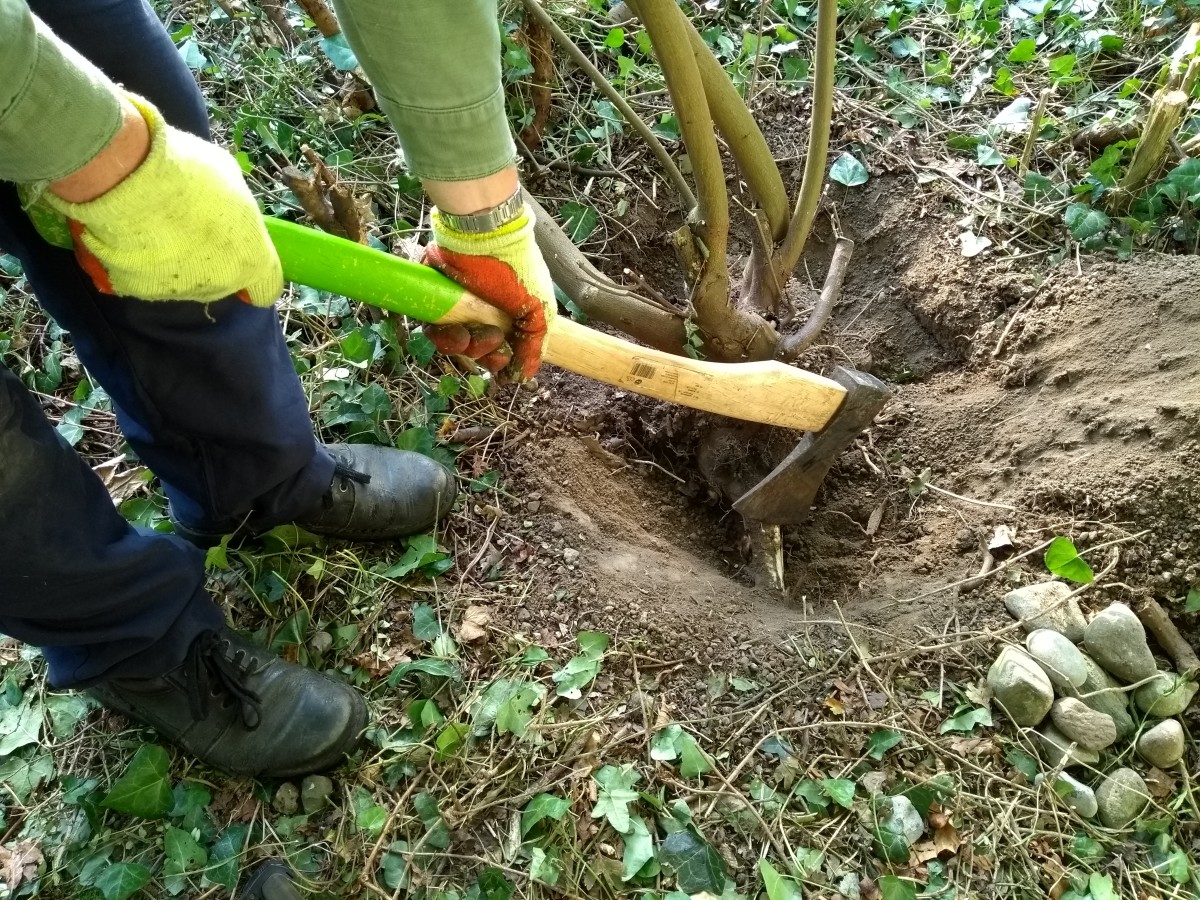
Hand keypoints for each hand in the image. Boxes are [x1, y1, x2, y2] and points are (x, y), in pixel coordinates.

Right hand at [38, 94, 281, 305]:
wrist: (126, 177)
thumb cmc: (189, 171)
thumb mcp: (228, 177)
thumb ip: (236, 206)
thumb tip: (229, 208)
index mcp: (252, 259)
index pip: (266, 288)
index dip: (257, 278)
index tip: (244, 263)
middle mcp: (220, 284)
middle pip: (223, 281)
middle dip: (211, 260)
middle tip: (189, 226)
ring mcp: (179, 291)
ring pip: (184, 281)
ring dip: (176, 262)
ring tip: (155, 226)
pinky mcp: (138, 290)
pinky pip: (144, 278)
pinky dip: (140, 263)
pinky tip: (129, 235)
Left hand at [422, 203, 555, 380]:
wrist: (481, 235)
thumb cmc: (514, 269)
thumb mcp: (537, 310)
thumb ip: (533, 346)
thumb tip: (522, 378)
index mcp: (508, 317)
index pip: (501, 351)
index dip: (501, 361)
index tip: (503, 360)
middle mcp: (483, 314)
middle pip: (476, 352)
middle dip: (483, 353)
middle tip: (490, 338)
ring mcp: (458, 308)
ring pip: (454, 345)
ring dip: (461, 346)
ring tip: (467, 332)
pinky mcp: (435, 301)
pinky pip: (433, 330)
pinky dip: (441, 336)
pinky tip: (452, 328)